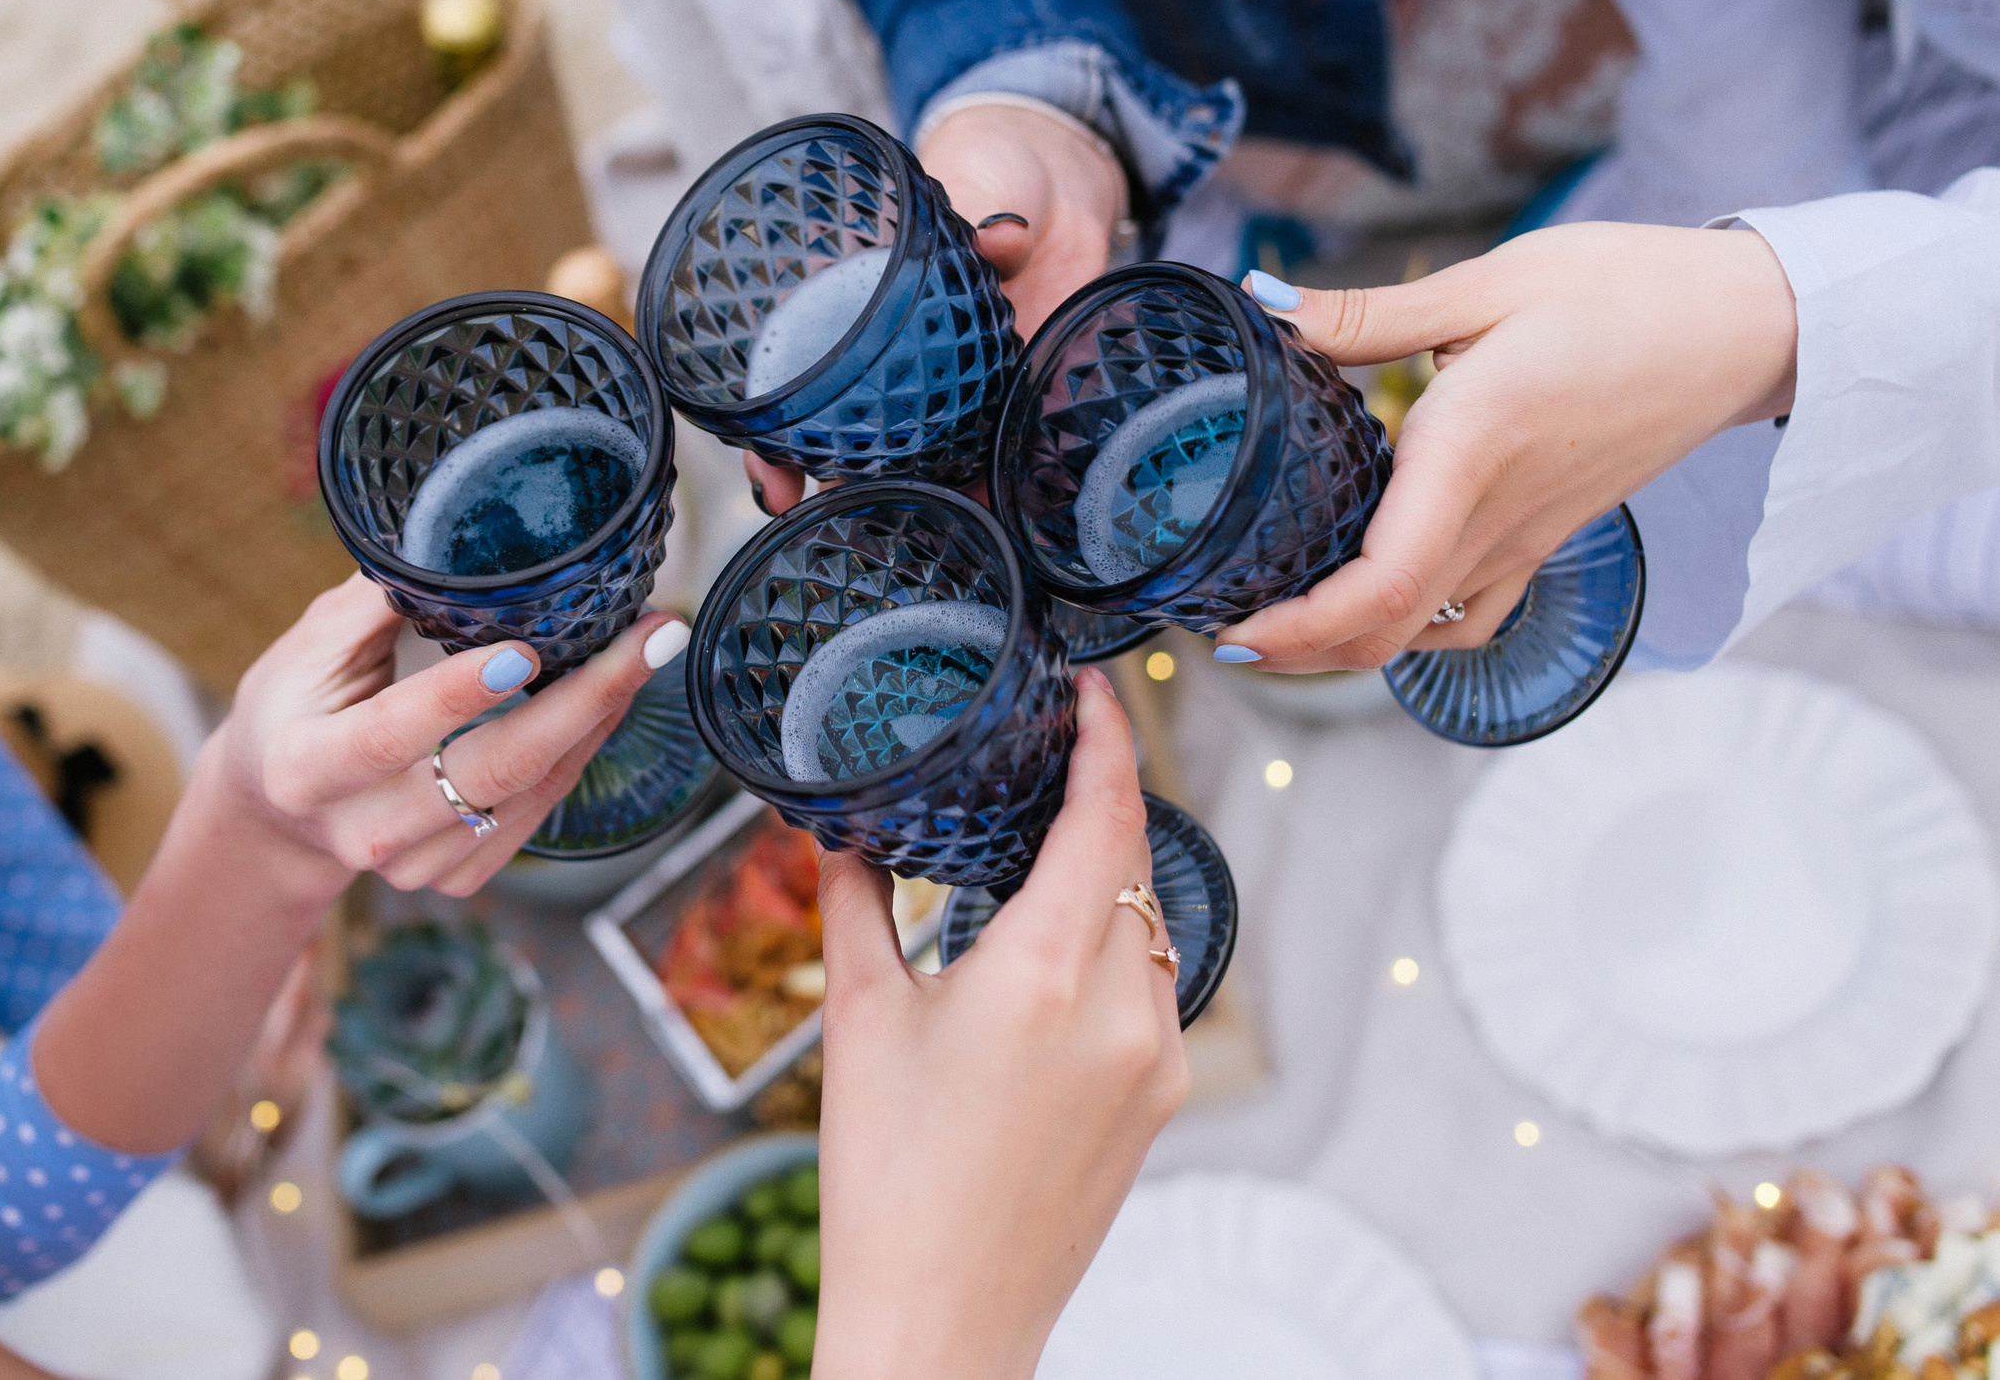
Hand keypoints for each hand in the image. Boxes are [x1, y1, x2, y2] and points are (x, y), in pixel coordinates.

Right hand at [206, 572, 684, 894]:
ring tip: (645, 650)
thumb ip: (376, 603)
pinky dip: (579, 753)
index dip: (457, 696)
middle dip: (582, 702)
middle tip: (650, 639)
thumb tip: (456, 536)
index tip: (525, 648)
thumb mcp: (308, 649)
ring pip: (528, 794)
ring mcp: (414, 865)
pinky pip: (536, 815)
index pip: (390, 735)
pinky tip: (605, 701)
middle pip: (489, 772)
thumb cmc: (294, 710)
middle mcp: (362, 830)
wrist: (280, 813)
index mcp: (307, 769)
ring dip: (598, 720)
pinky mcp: (456, 876)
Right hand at [745, 103, 1126, 513]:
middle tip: (829, 524)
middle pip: (848, 443)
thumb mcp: (975, 180)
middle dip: (831, 492)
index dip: (777, 439)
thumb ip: (979, 216)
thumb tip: (1005, 235)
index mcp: (859, 309)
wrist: (1065, 174)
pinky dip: (993, 489)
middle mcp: (897, 359)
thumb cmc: (992, 164)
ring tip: (912, 543)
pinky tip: (993, 522)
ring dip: (914, 504)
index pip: (800, 385)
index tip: (770, 482)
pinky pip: (995, 452)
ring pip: (918, 462)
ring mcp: (956, 383)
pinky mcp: (1014, 392)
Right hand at [812, 670, 1186, 1379]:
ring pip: (1151, 922)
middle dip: (1102, 796)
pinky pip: (1154, 988)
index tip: (1089, 683)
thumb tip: (836, 827)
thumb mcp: (857, 1019)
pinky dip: (1116, 945)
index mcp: (1042, 974)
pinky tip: (1056, 950)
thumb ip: (852, 904)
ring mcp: (1156, 1061)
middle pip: (1134, 859)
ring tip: (1046, 847)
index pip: (1104, 816)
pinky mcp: (1163, 1101)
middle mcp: (1120, 1010)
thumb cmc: (888, 1180)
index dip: (1106, 736)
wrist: (943, 1320)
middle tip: (1054, 747)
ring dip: (1111, 874)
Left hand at [1216, 221, 1796, 670]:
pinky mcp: (1545, 537)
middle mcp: (1497, 515)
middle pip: (1387, 630)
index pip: (1381, 583)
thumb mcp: (1490, 281)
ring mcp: (1527, 538)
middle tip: (1218, 627)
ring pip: (1423, 631)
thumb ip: (1368, 312)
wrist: (1746, 325)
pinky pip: (1471, 614)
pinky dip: (1409, 627)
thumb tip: (1263, 302)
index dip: (1300, 628)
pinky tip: (1367, 596)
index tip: (1232, 630)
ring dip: (1344, 643)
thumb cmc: (1625, 289)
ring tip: (1273, 617)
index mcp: (1470, 448)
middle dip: (1294, 649)